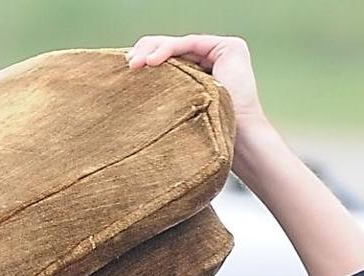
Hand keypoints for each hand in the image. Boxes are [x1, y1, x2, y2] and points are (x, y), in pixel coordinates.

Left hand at [127, 34, 268, 137]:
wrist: (235, 142)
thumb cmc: (205, 136)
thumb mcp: (178, 107)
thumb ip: (167, 89)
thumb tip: (134, 79)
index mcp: (202, 72)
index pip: (172, 59)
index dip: (148, 58)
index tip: (127, 68)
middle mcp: (213, 58)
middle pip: (175, 48)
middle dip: (148, 50)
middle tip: (128, 63)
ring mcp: (223, 50)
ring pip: (180, 45)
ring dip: (153, 50)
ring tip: (135, 63)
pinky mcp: (229, 47)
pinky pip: (190, 44)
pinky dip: (169, 50)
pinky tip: (152, 61)